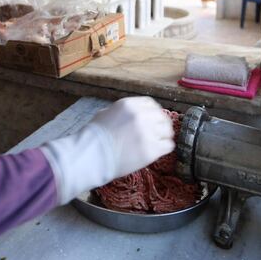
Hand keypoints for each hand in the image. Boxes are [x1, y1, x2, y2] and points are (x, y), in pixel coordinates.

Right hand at [39, 97, 174, 204]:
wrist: (91, 155)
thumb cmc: (93, 136)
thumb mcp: (105, 114)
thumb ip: (121, 113)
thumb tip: (127, 116)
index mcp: (130, 105)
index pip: (151, 104)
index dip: (153, 112)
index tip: (153, 119)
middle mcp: (142, 116)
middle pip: (162, 117)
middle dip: (160, 124)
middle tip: (157, 132)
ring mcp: (148, 133)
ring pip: (167, 131)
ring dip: (163, 136)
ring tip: (158, 142)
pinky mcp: (152, 150)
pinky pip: (168, 146)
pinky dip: (164, 148)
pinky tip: (158, 151)